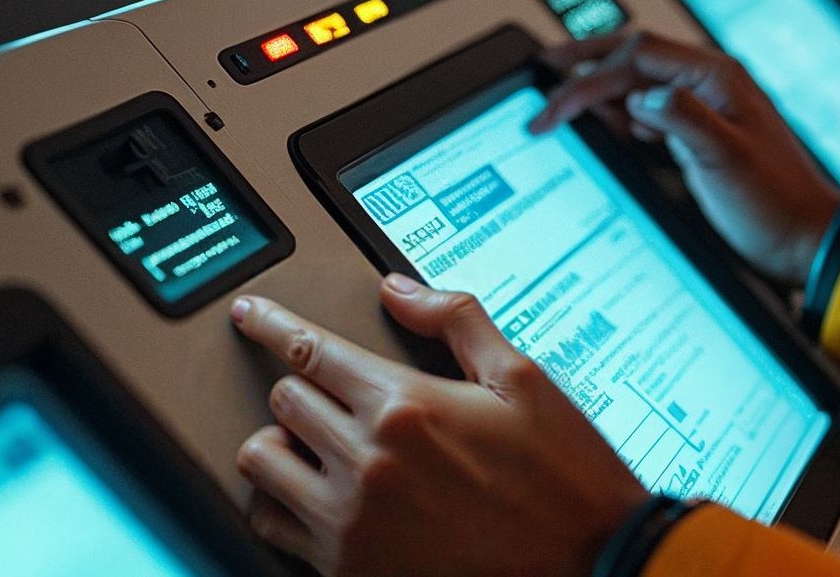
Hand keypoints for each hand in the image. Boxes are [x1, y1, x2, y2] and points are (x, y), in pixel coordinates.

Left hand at [231, 277, 648, 576]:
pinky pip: (271, 524)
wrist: (588, 561)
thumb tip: (399, 290)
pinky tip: (310, 493)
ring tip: (313, 441)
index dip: (271, 322)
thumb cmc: (562, 475)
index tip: (251, 313)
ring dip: (280, 442)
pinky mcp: (347, 567)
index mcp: (407, 405)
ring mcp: (351, 519)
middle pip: (284, 398)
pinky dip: (278, 502)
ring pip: (261, 460)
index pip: (310, 349)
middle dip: (302, 383)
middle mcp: (367, 461)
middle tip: (331, 389)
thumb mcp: (524, 380)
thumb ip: (457, 322)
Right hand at [534, 29, 839, 280]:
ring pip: (637, 83)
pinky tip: (598, 127)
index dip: (587, 75)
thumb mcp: (727, 160)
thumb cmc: (776, 201)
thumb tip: (641, 96)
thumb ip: (684, 120)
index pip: (637, 57)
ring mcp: (702, 110)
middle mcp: (707, 85)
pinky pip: (648, 114)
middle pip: (634, 56)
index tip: (549, 104)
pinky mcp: (697, 136)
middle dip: (584, 59)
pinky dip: (616, 116)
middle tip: (540, 66)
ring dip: (597, 87)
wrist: (803, 238)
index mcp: (715, 77)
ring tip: (555, 95)